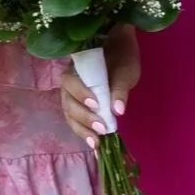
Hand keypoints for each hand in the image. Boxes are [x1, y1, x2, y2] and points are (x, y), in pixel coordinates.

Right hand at [60, 25, 141, 139]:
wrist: (121, 50)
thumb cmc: (122, 56)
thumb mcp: (125, 69)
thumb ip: (119, 87)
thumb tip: (118, 110)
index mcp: (77, 68)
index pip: (71, 82)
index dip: (81, 94)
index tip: (96, 104)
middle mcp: (69, 82)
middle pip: (68, 102)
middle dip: (84, 118)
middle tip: (101, 129)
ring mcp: (72, 95)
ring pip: (70, 114)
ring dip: (82, 129)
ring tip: (96, 142)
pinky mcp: (79, 106)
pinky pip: (76, 120)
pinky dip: (84, 132)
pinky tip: (94, 144)